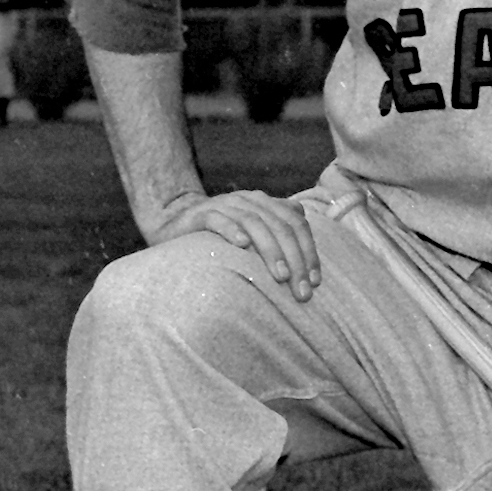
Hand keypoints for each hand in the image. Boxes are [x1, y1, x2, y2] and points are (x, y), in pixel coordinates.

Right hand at [145, 188, 323, 301]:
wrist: (175, 223)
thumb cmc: (222, 234)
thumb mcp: (254, 231)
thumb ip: (279, 227)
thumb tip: (305, 228)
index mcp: (266, 204)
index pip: (297, 224)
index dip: (310, 252)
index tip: (316, 282)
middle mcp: (249, 200)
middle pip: (280, 227)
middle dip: (295, 260)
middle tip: (302, 290)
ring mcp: (225, 205)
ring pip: (255, 224)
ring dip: (271, 251)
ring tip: (280, 276)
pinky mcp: (200, 214)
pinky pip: (219, 220)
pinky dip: (232, 230)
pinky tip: (242, 246)